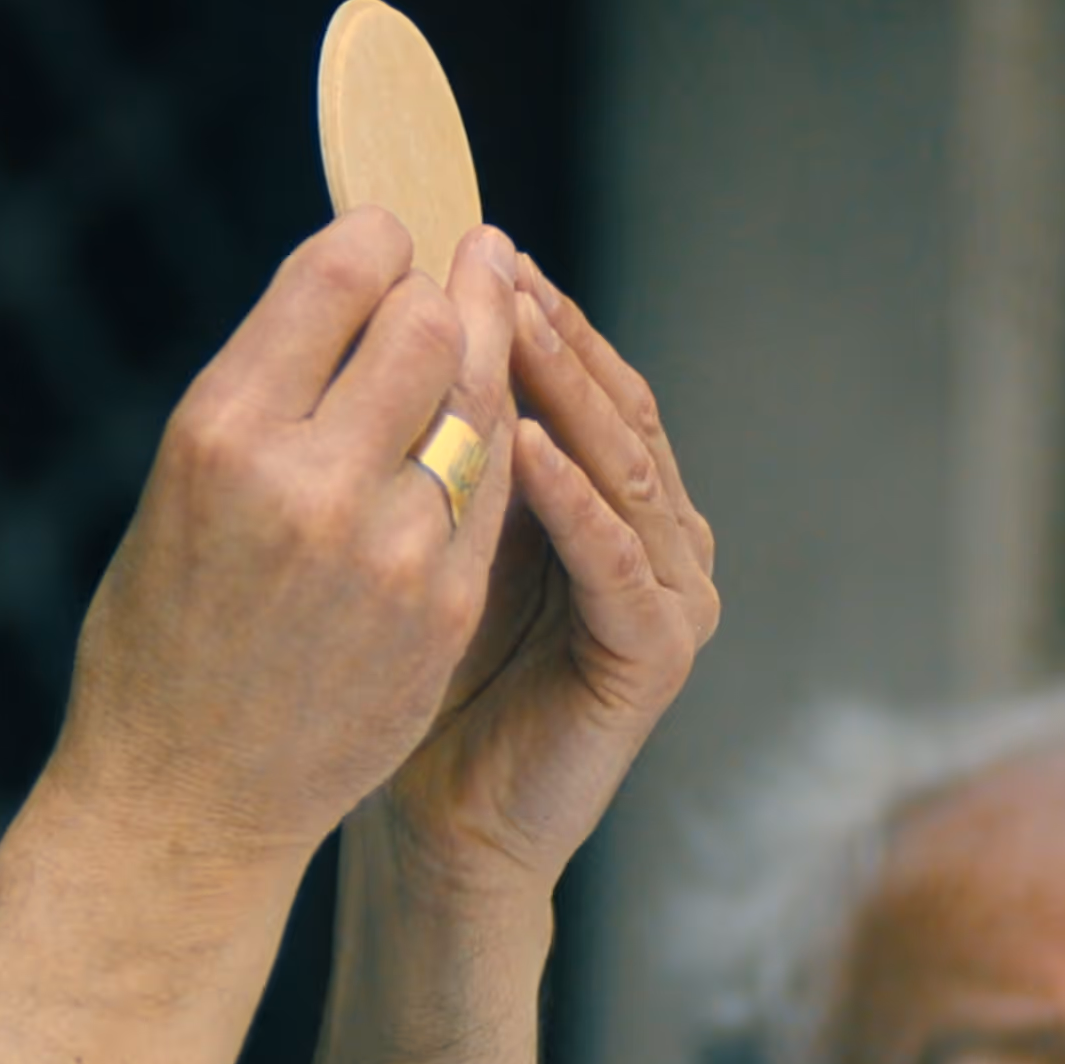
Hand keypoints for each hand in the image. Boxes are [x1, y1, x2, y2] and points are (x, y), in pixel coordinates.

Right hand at [46, 210, 521, 882]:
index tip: (384, 245)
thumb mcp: (176, 489)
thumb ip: (267, 393)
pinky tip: (484, 441)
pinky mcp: (443, 608)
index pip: (340, 274)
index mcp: (220, 435)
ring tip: (476, 349)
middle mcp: (307, 482)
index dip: (377, 241)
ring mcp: (389, 549)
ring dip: (480, 368)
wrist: (183, 801)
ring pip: (482, 404)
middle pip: (430, 325)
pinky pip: (497, 488)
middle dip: (438, 300)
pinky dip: (494, 452)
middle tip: (437, 297)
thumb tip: (353, 292)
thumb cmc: (160, 636)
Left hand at [370, 232, 718, 896]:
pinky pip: (617, 559)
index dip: (531, 309)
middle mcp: (659, 536)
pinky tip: (527, 447)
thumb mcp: (423, 530)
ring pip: (623, 467)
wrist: (434, 822)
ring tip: (509, 323)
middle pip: (613, 407)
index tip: (462, 241)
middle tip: (493, 259)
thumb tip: (392, 311)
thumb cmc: (412, 677)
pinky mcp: (658, 654)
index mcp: (610, 501)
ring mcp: (672, 594)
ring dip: (567, 392)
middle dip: (553, 331)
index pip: (582, 378)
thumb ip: (440, 440)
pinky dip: (573, 501)